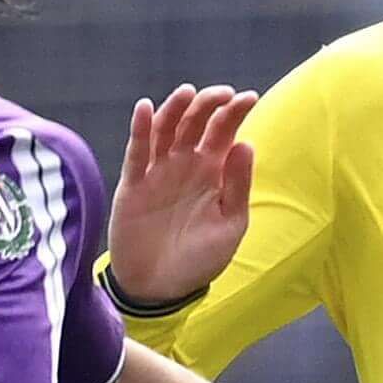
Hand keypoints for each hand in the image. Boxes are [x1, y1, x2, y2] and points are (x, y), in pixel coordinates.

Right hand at [107, 84, 255, 307]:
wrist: (161, 288)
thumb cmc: (199, 259)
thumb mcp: (229, 226)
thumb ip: (237, 186)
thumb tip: (245, 143)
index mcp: (213, 171)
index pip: (224, 131)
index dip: (235, 111)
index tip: (249, 98)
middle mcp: (185, 164)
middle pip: (195, 122)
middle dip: (208, 103)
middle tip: (221, 94)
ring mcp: (158, 172)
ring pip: (166, 129)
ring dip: (175, 108)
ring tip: (187, 94)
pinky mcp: (133, 185)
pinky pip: (136, 152)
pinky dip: (141, 130)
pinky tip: (145, 109)